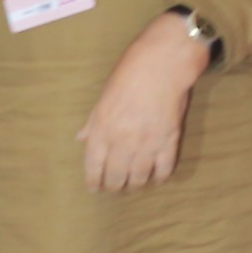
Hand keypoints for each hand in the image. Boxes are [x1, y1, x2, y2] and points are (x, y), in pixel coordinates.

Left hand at [78, 12, 210, 191]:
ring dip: (136, 184)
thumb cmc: (128, 74)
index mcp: (102, 129)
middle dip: (114, 186)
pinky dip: (159, 177)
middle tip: (115, 187)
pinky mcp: (169, 141)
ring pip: (140, 177)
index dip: (94, 181)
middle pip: (117, 177)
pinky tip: (156, 178)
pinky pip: (164, 169)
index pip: (94, 166)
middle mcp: (123, 142)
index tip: (95, 188)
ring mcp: (148, 144)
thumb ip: (93, 122)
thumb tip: (82, 139)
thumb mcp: (103, 96)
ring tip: (134, 184)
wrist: (162, 64)